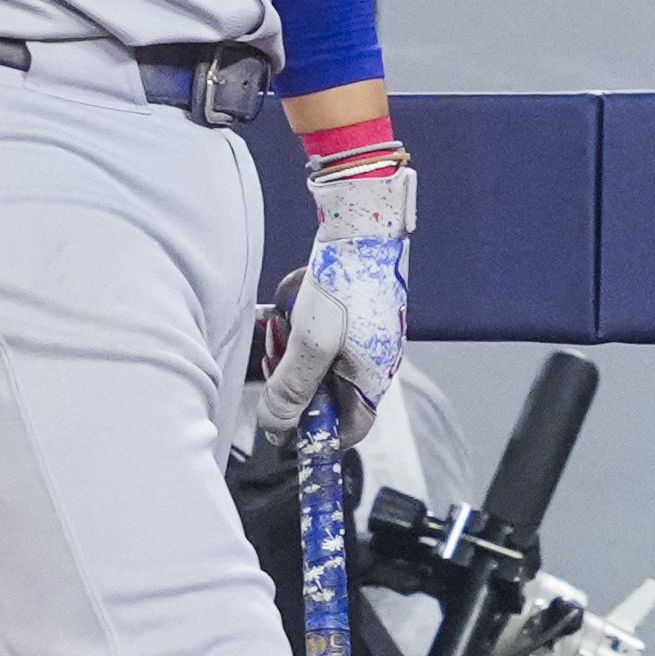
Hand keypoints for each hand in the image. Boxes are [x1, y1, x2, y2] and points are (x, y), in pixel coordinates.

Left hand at [250, 141, 413, 443]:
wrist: (364, 222)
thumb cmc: (344, 279)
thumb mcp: (308, 343)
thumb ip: (291, 390)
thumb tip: (276, 428)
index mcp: (373, 377)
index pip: (348, 430)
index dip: (315, 433)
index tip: (283, 422)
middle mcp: (378, 362)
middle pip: (332, 397)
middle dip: (300, 385)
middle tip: (279, 359)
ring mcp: (371, 337)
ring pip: (326, 365)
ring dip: (300, 353)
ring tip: (288, 325)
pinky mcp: (362, 315)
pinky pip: (328, 338)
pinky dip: (308, 331)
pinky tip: (298, 309)